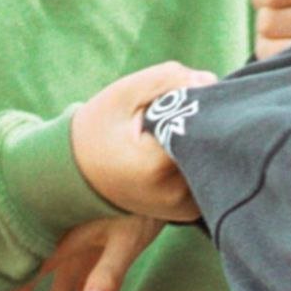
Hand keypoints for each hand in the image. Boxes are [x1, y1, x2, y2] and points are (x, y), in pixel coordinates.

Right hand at [0, 216, 163, 290]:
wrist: (165, 173)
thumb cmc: (142, 207)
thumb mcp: (126, 242)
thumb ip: (108, 274)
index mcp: (68, 231)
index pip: (35, 264)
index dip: (16, 287)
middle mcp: (72, 231)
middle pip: (42, 265)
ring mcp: (89, 232)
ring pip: (66, 268)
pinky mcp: (106, 233)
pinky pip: (85, 261)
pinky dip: (80, 280)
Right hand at [73, 62, 214, 221]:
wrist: (75, 175)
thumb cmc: (99, 129)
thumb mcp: (125, 93)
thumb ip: (169, 80)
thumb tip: (211, 82)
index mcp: (156, 165)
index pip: (205, 125)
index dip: (201, 104)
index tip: (184, 97)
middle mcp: (175, 194)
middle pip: (214, 145)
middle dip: (206, 121)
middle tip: (180, 112)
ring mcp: (184, 207)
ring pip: (215, 161)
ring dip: (205, 140)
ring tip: (174, 133)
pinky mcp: (188, 211)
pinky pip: (209, 176)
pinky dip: (201, 159)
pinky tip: (177, 149)